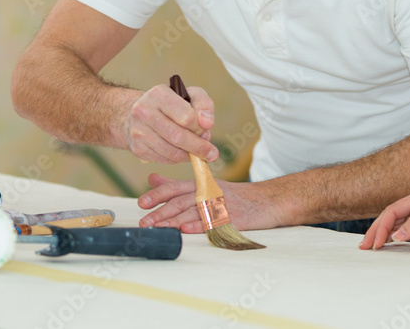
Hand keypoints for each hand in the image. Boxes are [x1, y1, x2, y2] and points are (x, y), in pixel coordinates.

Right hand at [124, 84, 217, 163]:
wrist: (140, 113)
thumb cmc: (172, 103)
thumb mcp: (190, 95)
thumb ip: (204, 105)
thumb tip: (207, 124)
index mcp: (159, 94)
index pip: (186, 116)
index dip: (199, 126)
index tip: (207, 129)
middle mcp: (144, 111)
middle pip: (178, 136)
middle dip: (199, 147)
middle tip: (212, 153)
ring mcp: (138, 131)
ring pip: (171, 152)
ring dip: (189, 155)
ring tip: (198, 152)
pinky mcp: (137, 148)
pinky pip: (164, 160)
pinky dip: (178, 159)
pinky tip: (183, 152)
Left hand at [137, 174, 279, 231]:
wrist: (268, 200)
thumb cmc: (235, 196)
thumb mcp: (207, 185)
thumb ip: (178, 185)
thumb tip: (152, 179)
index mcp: (202, 184)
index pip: (176, 187)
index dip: (158, 194)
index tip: (141, 203)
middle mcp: (209, 192)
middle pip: (182, 200)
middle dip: (161, 211)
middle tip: (144, 222)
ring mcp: (221, 205)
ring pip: (194, 212)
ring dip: (174, 221)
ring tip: (158, 228)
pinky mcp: (233, 219)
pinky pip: (213, 222)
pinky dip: (199, 226)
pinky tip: (186, 230)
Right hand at [359, 188, 409, 251]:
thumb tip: (396, 234)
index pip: (393, 210)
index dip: (382, 226)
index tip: (377, 242)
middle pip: (388, 216)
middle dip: (375, 230)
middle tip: (364, 246)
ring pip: (390, 225)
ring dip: (378, 235)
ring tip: (367, 247)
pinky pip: (396, 232)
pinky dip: (386, 239)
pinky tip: (379, 245)